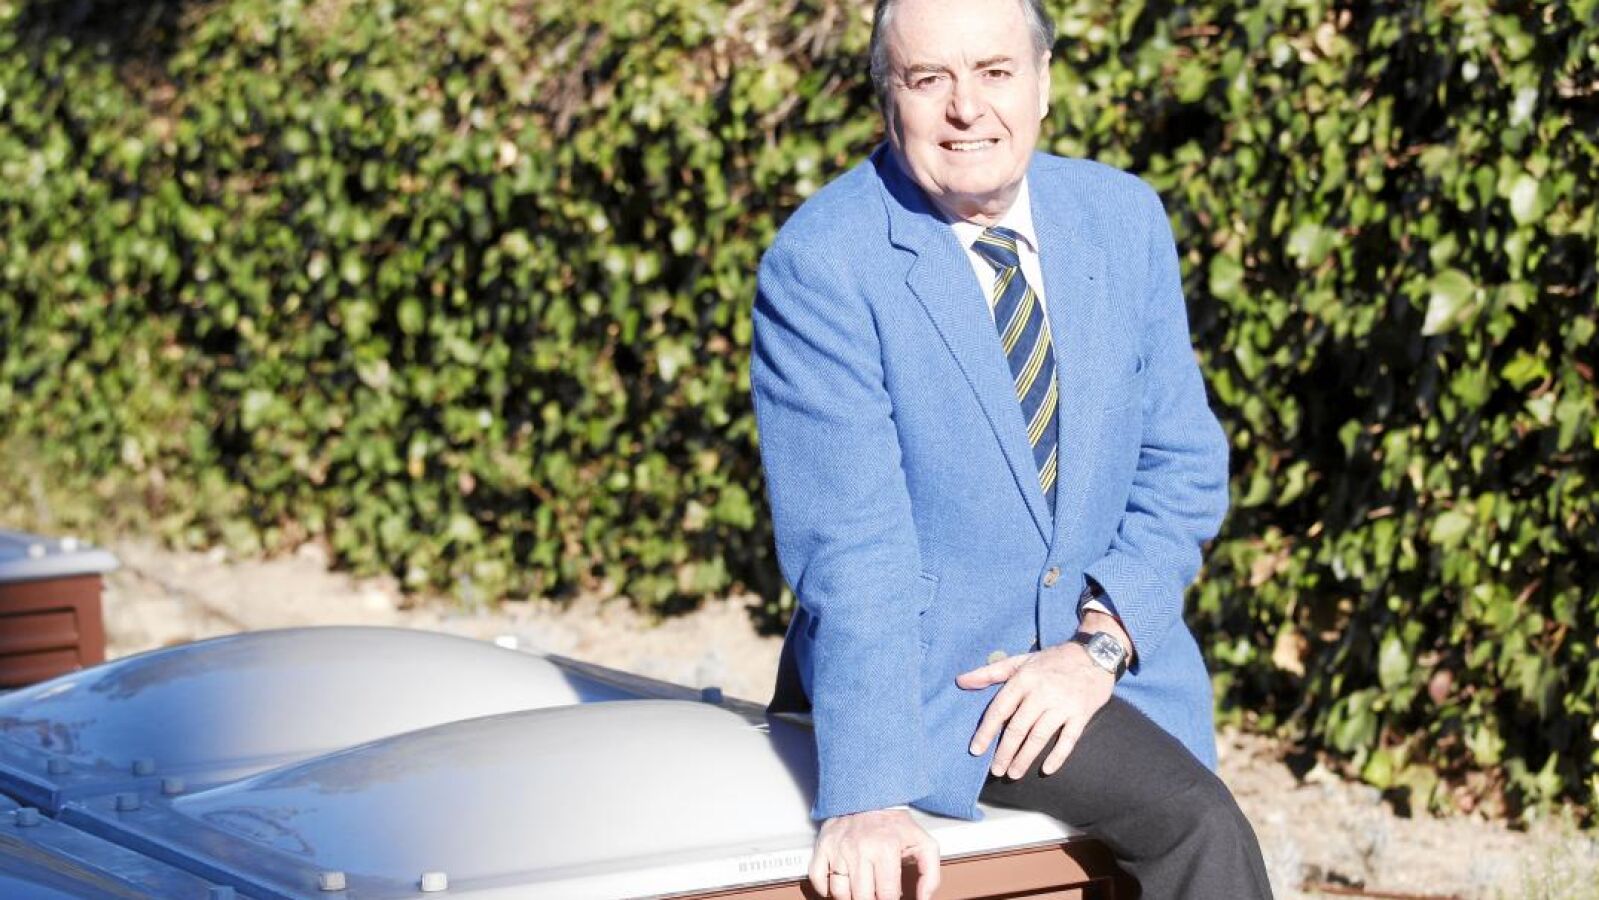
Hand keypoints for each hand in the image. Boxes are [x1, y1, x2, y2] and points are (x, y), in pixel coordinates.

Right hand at [809, 808, 940, 899]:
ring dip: (851, 897)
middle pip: (862, 897)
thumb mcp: (923, 844)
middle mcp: (860, 849)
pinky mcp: (824, 846)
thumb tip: (924, 899)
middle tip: (876, 895)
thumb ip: (930, 875)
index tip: (890, 899)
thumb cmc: (895, 825)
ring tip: (861, 889)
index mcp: (886, 848)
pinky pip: (818, 878)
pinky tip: (841, 884)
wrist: (869, 796)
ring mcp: (839, 848)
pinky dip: (825, 888)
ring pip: (840, 893)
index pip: (887, 895)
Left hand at [956, 627, 1123, 778]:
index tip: (976, 750)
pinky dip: (1058, 756)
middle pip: (1018, 727)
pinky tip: (1046, 770)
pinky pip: (1068, 739)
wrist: (1095, 654)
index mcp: (1024, 679)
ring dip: (1025, 757)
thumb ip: (989, 673)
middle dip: (1004, 751)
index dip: (986, 731)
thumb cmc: (1052, 660)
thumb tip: (960, 682)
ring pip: (1040, 735)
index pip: (1000, 709)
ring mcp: (1063, 704)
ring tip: (1013, 774)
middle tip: (996, 770)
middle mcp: (1042, 692)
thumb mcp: (1020, 661)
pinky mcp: (1081, 713)